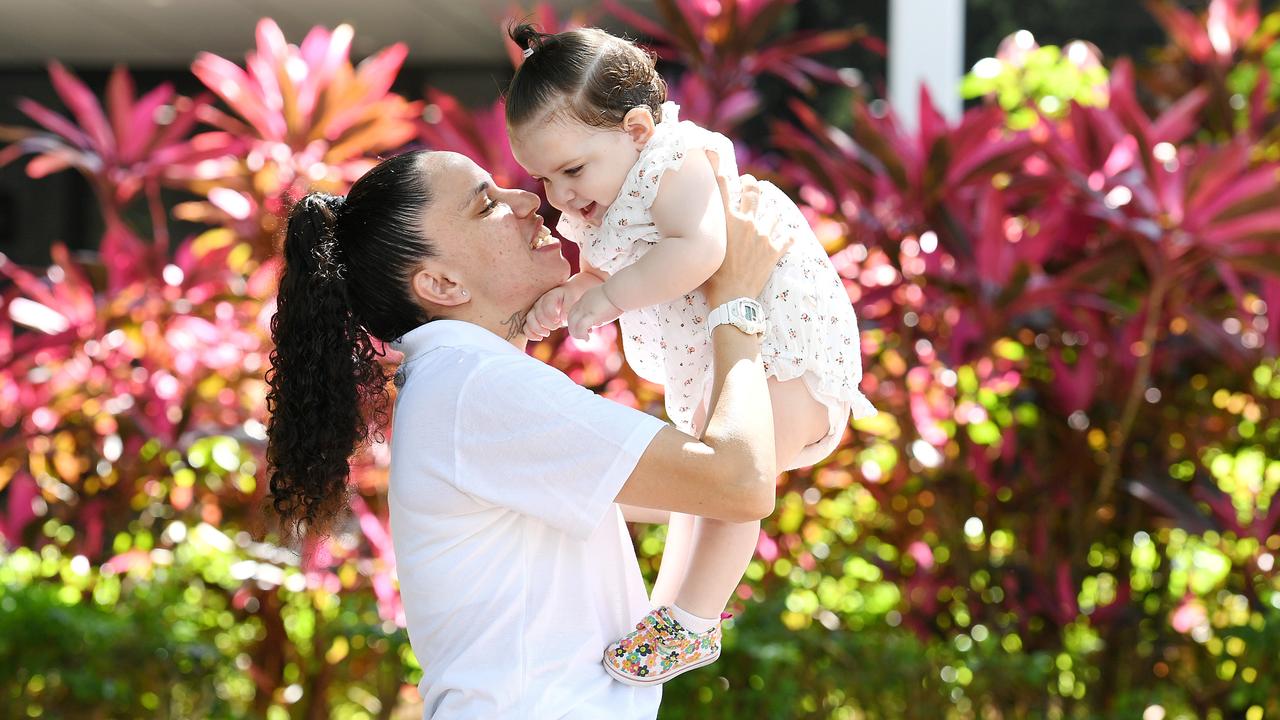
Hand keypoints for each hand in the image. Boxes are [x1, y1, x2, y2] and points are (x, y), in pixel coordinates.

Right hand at [524, 286, 569, 340]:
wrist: (567, 304)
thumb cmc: (570, 301)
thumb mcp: (573, 300)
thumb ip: (568, 307)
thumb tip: (562, 318)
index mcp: (551, 295)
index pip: (547, 302)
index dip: (550, 313)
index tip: (558, 320)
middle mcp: (540, 302)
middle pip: (537, 312)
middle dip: (546, 323)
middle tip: (557, 326)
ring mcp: (534, 311)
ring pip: (529, 319)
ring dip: (537, 329)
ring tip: (547, 333)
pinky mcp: (533, 321)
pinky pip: (526, 328)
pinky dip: (530, 334)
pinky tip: (539, 338)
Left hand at [567, 284, 622, 340]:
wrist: (621, 290)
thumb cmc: (619, 295)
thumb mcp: (606, 300)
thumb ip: (600, 308)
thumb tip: (600, 319)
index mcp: (586, 298)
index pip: (574, 311)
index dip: (577, 321)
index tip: (588, 328)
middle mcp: (583, 303)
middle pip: (570, 317)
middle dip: (574, 328)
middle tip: (584, 336)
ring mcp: (586, 309)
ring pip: (572, 323)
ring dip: (576, 333)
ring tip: (585, 338)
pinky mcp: (591, 315)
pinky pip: (580, 327)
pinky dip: (581, 334)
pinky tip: (587, 338)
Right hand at [703, 173, 790, 307]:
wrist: (731, 297)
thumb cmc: (712, 278)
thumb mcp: (705, 250)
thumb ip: (705, 234)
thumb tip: (694, 229)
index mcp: (727, 222)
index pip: (722, 190)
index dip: (719, 172)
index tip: (717, 160)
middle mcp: (746, 223)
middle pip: (753, 193)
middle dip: (751, 184)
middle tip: (750, 183)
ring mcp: (763, 235)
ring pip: (773, 214)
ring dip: (771, 216)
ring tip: (769, 219)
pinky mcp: (775, 250)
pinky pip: (788, 238)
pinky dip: (788, 238)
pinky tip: (789, 238)